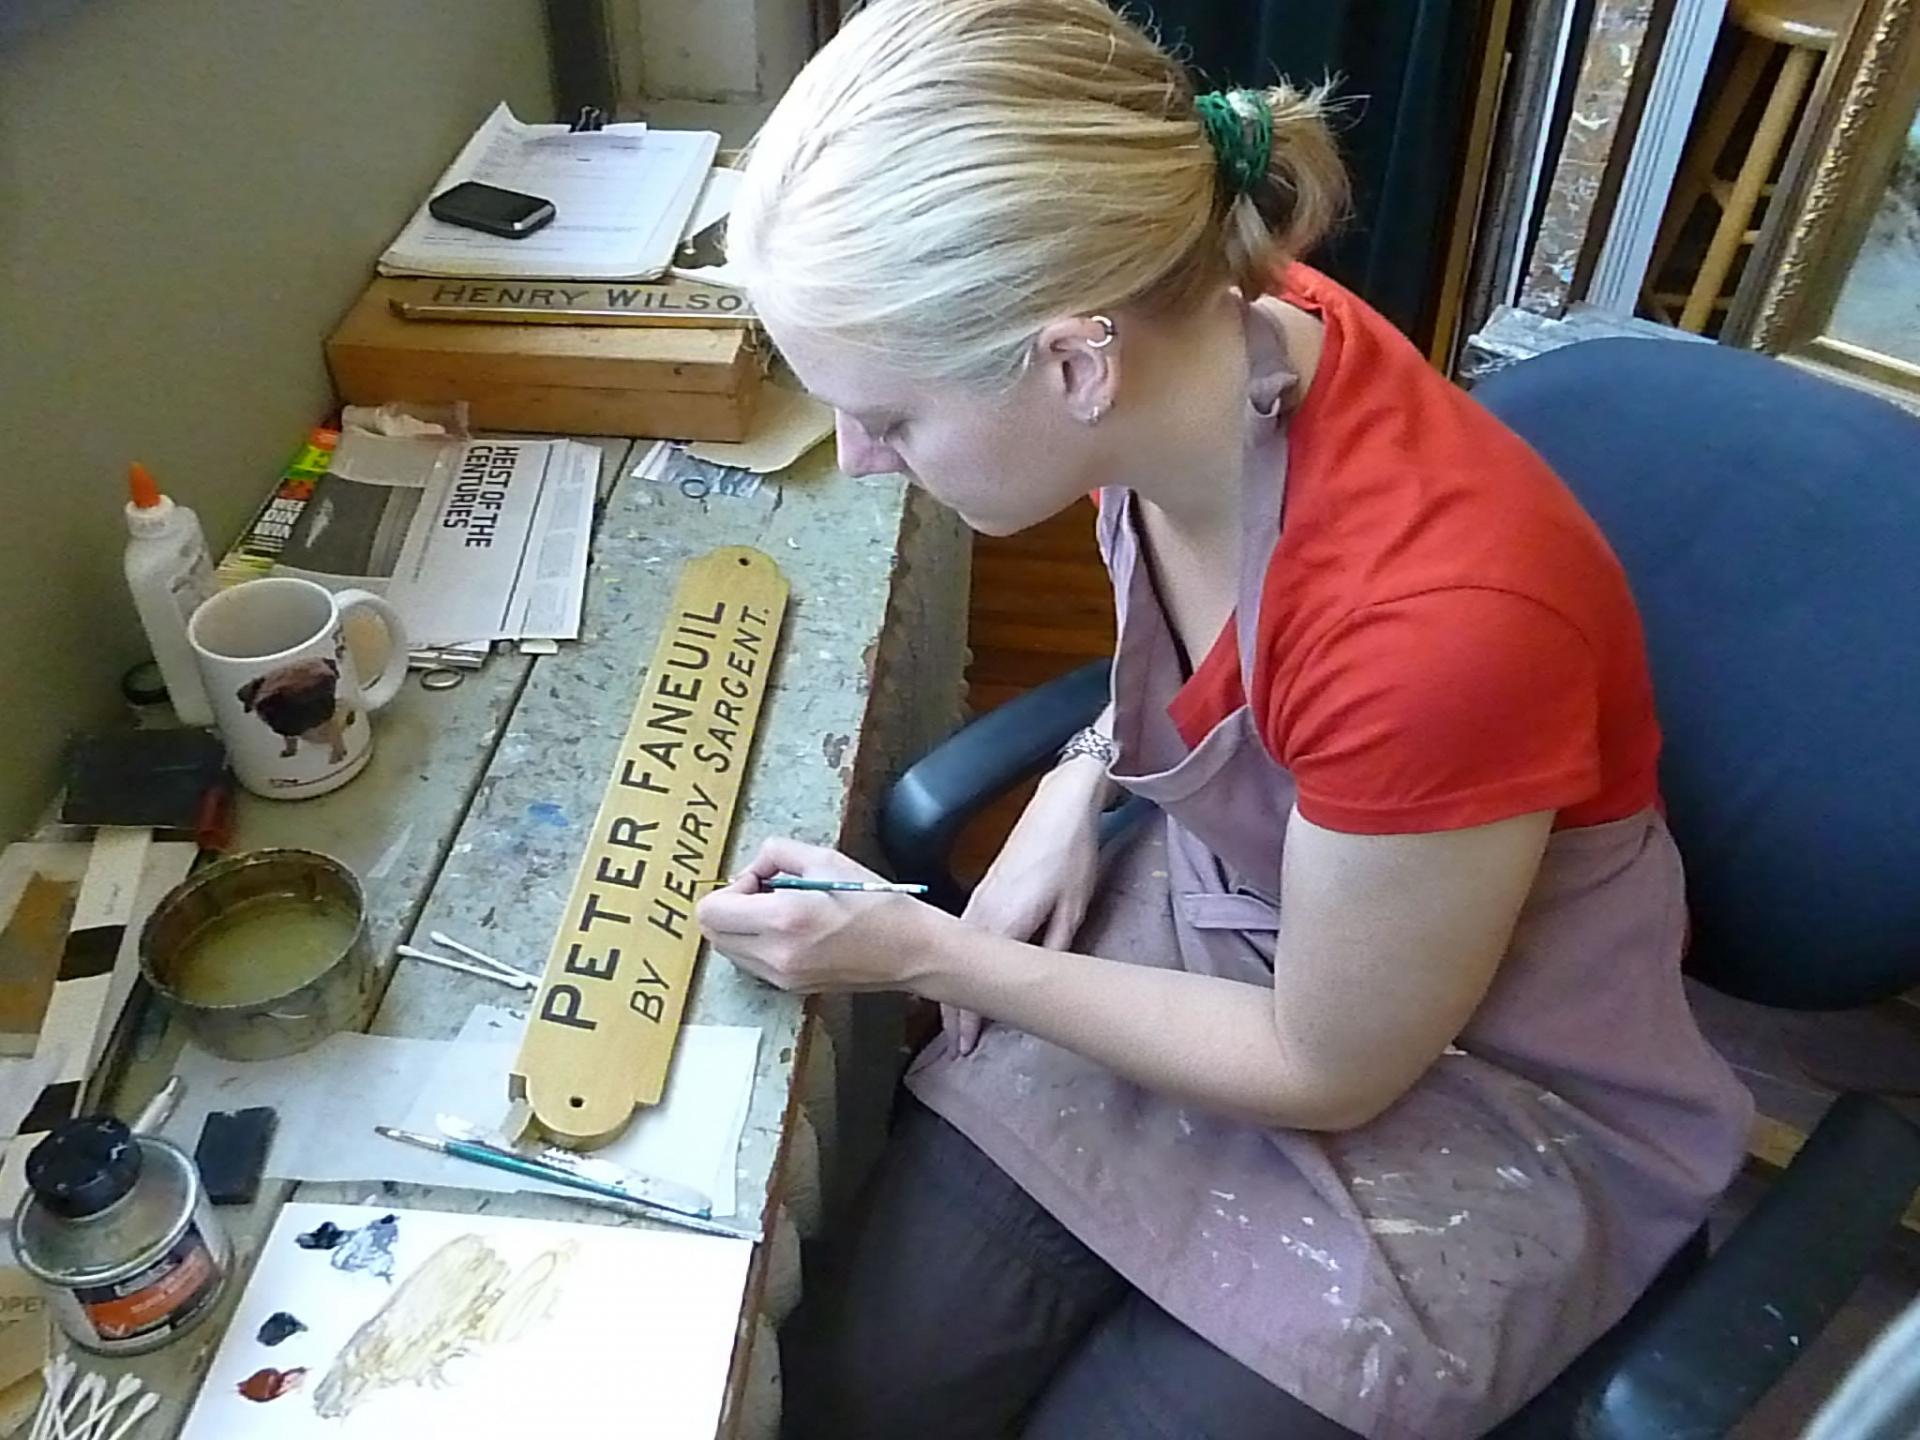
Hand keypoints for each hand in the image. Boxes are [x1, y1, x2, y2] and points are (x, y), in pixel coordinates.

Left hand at [695, 837, 937, 994]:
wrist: (911, 952)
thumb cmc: (876, 903)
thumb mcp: (827, 859)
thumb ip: (777, 853)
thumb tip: (752, 869)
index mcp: (784, 919)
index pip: (711, 911)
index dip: (729, 888)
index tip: (759, 881)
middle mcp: (775, 955)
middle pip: (712, 933)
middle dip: (730, 907)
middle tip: (765, 893)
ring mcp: (781, 978)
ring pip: (728, 950)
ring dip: (742, 926)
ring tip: (782, 911)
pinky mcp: (790, 989)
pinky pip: (751, 963)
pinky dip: (758, 943)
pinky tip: (792, 930)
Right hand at [945, 758, 1105, 1053]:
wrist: (1057, 807)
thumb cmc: (1070, 858)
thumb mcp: (1072, 910)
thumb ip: (1052, 948)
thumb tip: (1034, 983)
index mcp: (1002, 922)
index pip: (974, 981)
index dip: (966, 1018)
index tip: (963, 1049)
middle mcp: (980, 912)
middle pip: (955, 969)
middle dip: (951, 1010)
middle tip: (956, 1047)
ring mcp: (977, 899)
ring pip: (954, 952)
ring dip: (950, 985)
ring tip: (954, 1020)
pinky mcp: (981, 890)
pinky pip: (960, 936)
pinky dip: (955, 960)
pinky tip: (961, 974)